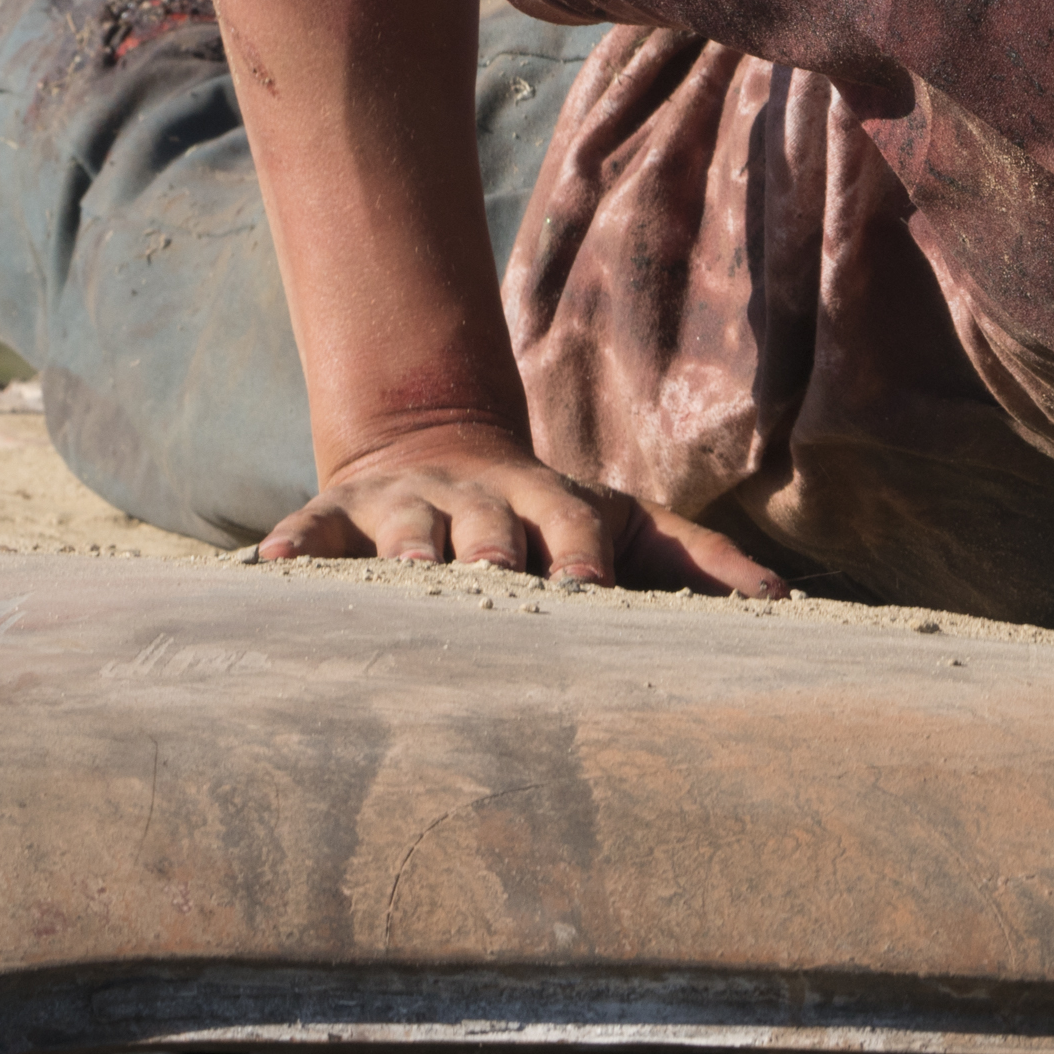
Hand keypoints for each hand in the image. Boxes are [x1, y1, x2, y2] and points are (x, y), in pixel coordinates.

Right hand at [259, 419, 790, 595]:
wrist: (438, 448)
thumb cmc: (553, 521)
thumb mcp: (627, 527)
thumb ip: (700, 564)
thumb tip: (787, 604)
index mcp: (553, 503)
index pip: (574, 527)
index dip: (581, 555)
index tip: (590, 593)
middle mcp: (480, 496)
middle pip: (489, 523)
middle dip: (493, 550)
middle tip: (495, 581)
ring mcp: (407, 503)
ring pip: (406, 523)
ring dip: (406, 546)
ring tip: (404, 577)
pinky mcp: (340, 515)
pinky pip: (311, 529)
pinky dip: (291, 547)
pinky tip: (267, 572)